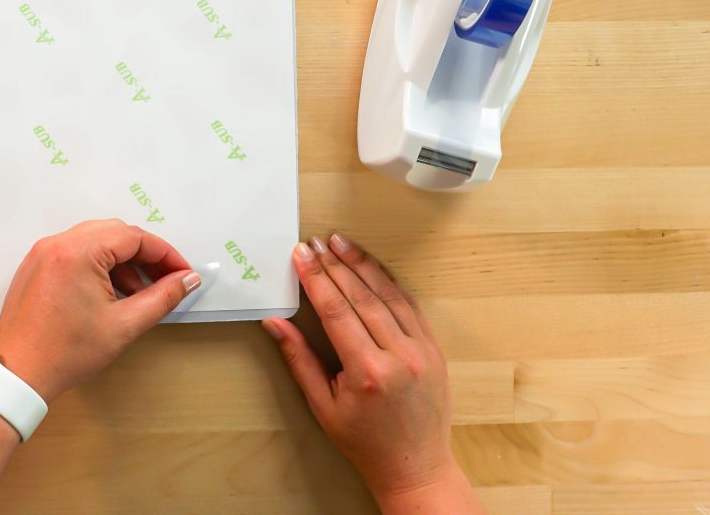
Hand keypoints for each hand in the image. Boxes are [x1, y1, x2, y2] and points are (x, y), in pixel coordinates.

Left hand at [0, 219, 201, 403]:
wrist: (19, 375)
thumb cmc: (66, 353)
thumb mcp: (124, 325)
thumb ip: (162, 297)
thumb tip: (187, 280)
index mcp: (78, 252)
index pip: (134, 237)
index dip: (165, 254)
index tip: (183, 274)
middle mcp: (57, 243)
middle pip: (115, 233)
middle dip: (145, 255)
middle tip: (166, 280)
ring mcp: (43, 253)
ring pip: (95, 241)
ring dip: (122, 261)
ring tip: (138, 293)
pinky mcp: (36, 266)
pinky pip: (75, 252)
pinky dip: (98, 265)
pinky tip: (110, 293)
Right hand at [263, 235, 480, 510]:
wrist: (415, 466)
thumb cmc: (364, 441)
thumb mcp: (322, 406)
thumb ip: (299, 359)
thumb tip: (275, 323)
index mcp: (368, 372)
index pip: (337, 312)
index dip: (316, 279)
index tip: (301, 256)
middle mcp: (399, 356)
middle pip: (362, 297)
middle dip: (335, 265)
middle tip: (315, 243)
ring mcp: (422, 350)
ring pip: (389, 295)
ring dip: (362, 265)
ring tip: (340, 243)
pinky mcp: (434, 348)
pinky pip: (410, 305)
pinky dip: (389, 282)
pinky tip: (371, 266)